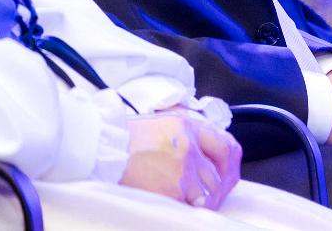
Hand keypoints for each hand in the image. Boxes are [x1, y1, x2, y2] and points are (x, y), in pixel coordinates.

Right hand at [121, 108, 241, 209]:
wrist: (102, 148)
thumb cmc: (125, 138)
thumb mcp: (160, 123)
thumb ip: (186, 135)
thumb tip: (205, 153)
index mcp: (186, 126)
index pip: (225, 146)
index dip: (229, 165)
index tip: (226, 174)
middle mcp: (188, 147)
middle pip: (218, 177)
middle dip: (214, 190)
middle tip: (205, 194)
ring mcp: (182, 170)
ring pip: (208, 195)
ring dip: (200, 200)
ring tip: (187, 198)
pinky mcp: (173, 190)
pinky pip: (191, 206)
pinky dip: (186, 207)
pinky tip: (175, 201)